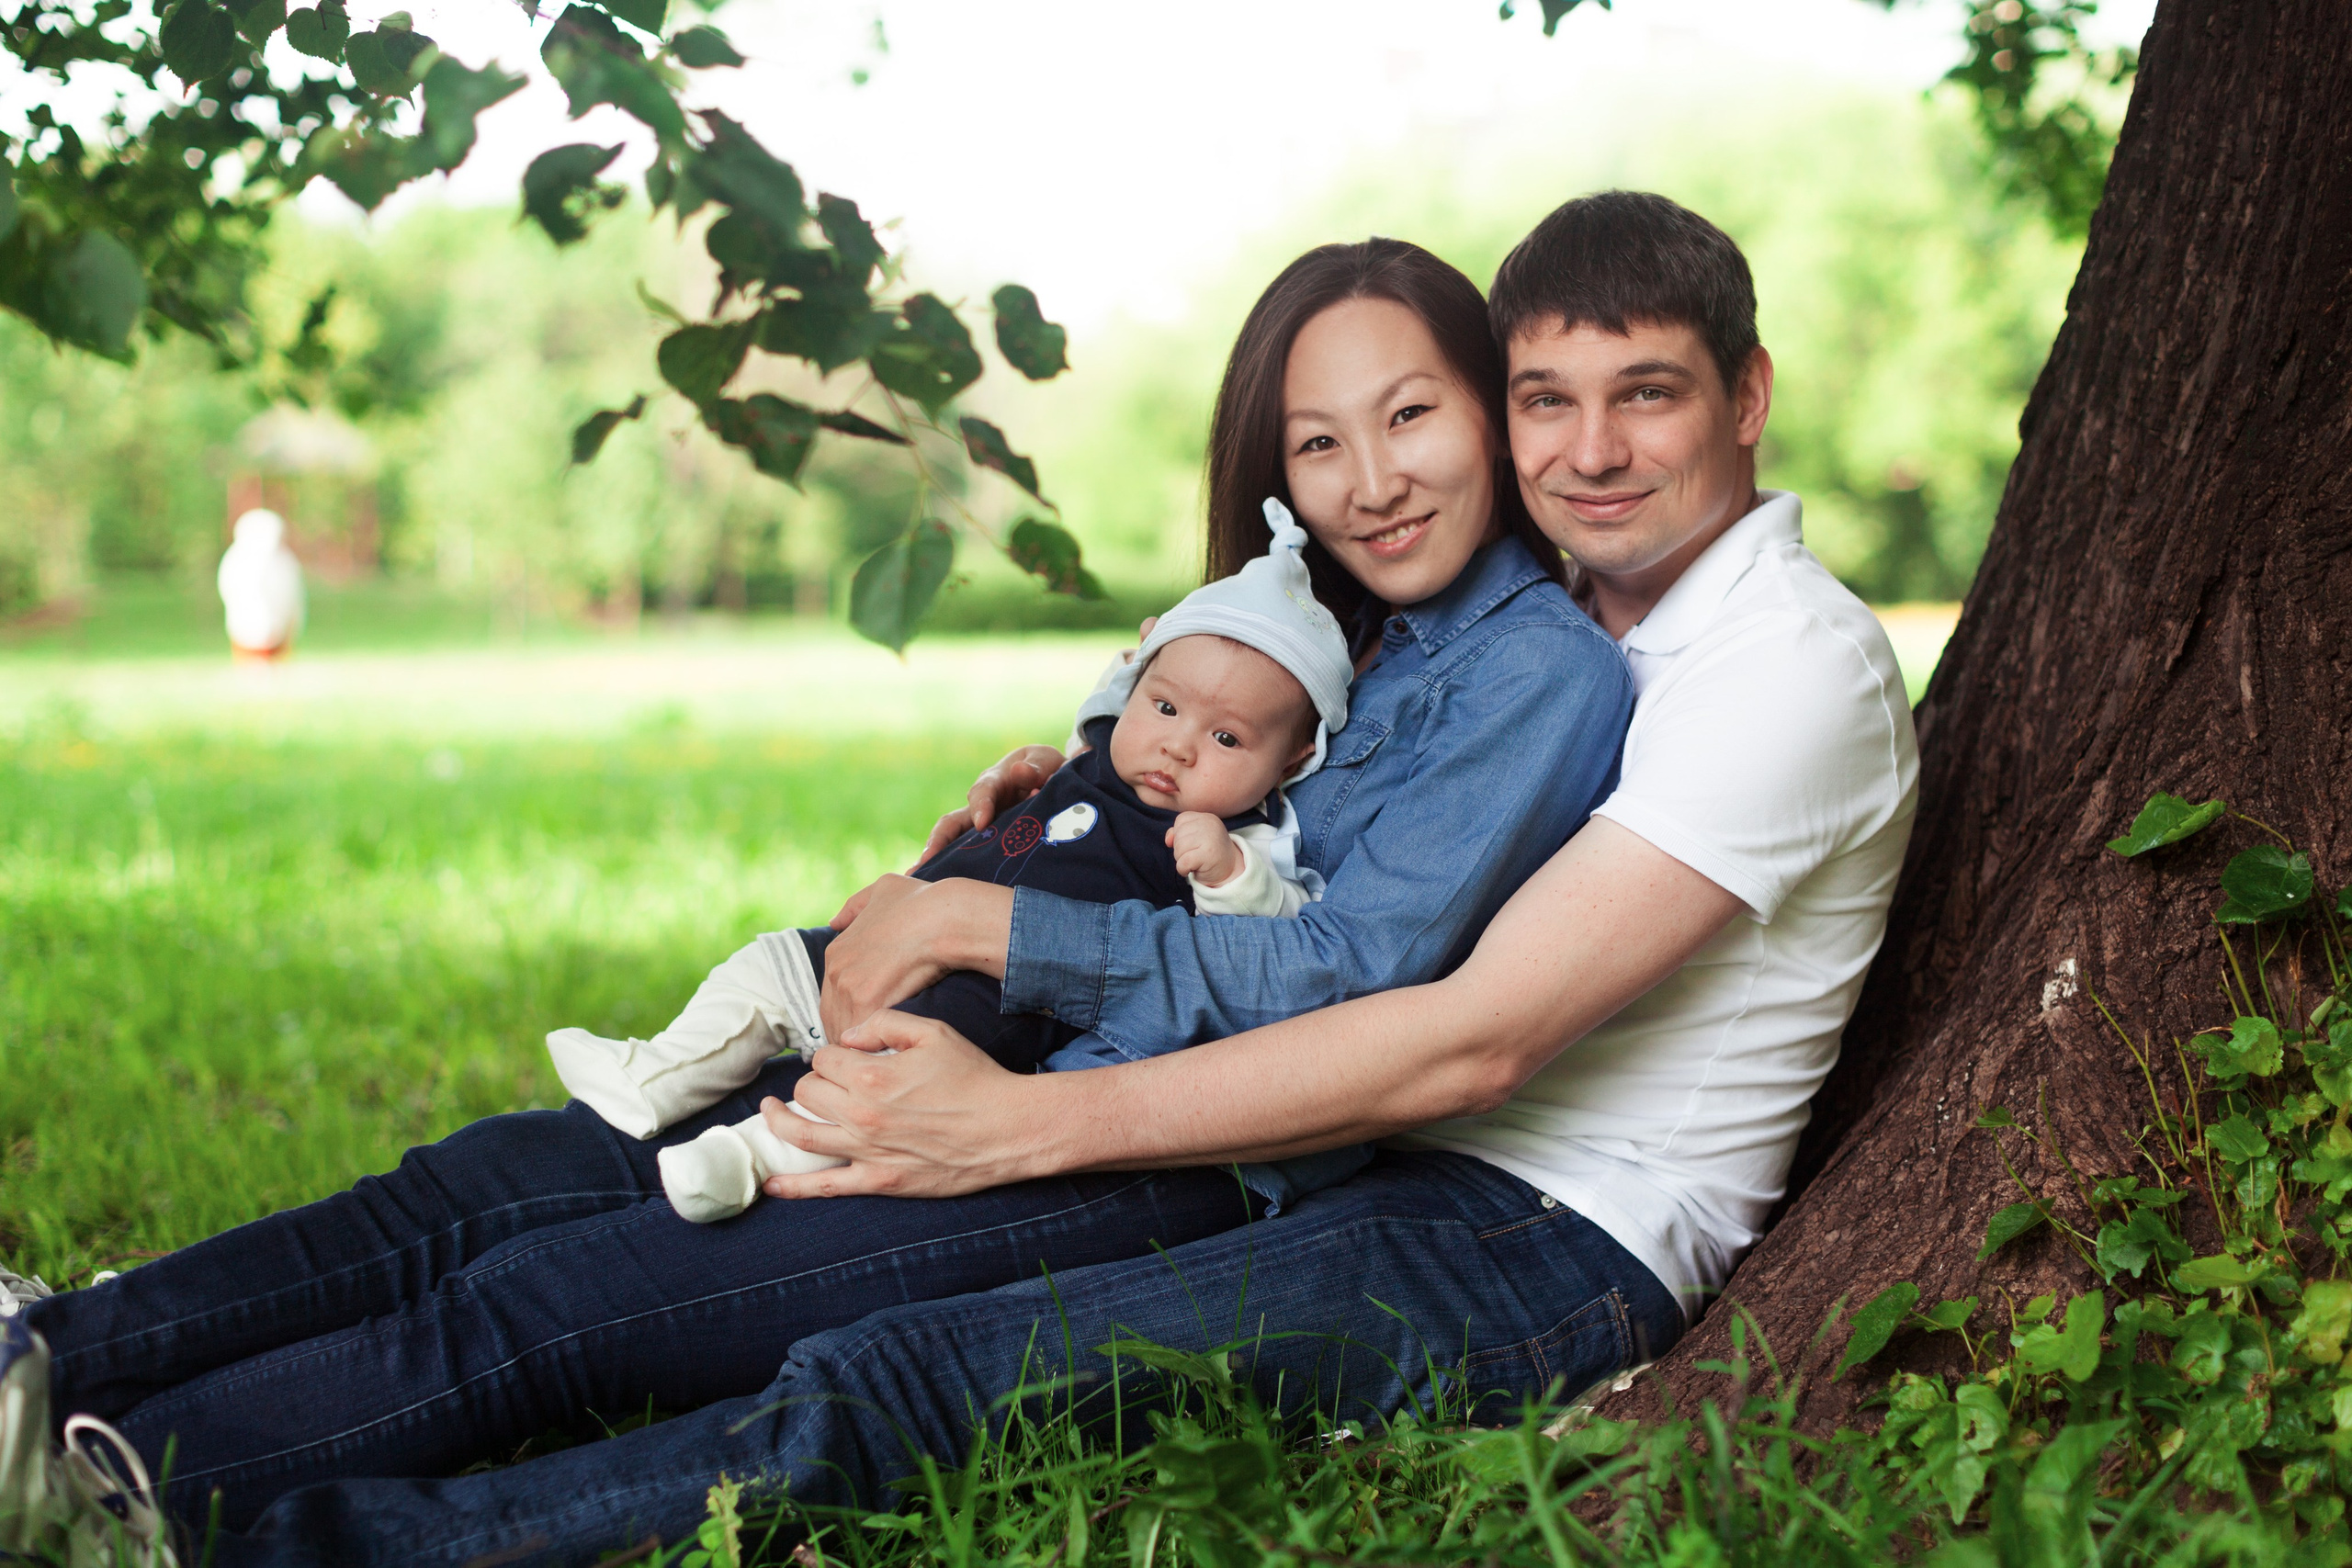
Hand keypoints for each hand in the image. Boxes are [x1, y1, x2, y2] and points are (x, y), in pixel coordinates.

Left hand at [758, 1011, 1048, 1197]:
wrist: (1007, 1128)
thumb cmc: (973, 1077)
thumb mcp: (933, 1031)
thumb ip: (883, 1023)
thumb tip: (846, 1037)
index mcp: (872, 1075)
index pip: (824, 1059)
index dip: (831, 1055)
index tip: (844, 1058)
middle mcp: (862, 1114)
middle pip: (807, 1093)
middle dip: (811, 1082)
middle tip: (826, 1082)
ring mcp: (867, 1152)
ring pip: (801, 1135)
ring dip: (779, 1121)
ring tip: (769, 1112)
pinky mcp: (878, 1181)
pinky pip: (825, 1187)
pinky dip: (793, 1187)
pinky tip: (770, 1184)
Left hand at [818, 875, 1013, 1042]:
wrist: (944, 917)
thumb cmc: (922, 902)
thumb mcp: (882, 889)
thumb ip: (855, 906)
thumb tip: (834, 920)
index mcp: (836, 951)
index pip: (831, 997)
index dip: (848, 1014)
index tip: (865, 1026)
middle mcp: (836, 971)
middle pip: (833, 1018)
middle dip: (851, 1036)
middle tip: (873, 1050)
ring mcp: (849, 988)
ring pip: (846, 1032)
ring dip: (862, 1047)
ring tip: (881, 1059)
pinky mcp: (869, 1003)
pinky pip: (863, 1037)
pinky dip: (874, 1049)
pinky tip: (891, 1054)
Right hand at [913, 744, 1065, 868]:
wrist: (1050, 783)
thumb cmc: (1044, 770)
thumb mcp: (1044, 761)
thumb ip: (1036, 766)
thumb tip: (1020, 771)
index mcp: (993, 783)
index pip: (981, 792)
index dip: (980, 805)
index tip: (982, 822)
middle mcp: (979, 809)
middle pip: (951, 824)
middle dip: (938, 842)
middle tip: (926, 861)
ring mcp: (980, 831)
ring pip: (954, 846)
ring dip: (939, 863)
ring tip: (921, 881)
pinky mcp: (988, 848)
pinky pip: (970, 862)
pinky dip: (957, 875)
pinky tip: (949, 897)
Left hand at [1167, 812, 1242, 886]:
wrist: (1230, 871)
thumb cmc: (1209, 853)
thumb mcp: (1195, 837)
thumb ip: (1179, 832)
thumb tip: (1168, 839)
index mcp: (1207, 817)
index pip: (1180, 820)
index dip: (1180, 835)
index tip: (1193, 844)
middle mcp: (1210, 825)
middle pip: (1178, 835)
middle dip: (1181, 849)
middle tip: (1195, 854)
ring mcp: (1210, 839)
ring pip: (1179, 849)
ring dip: (1182, 860)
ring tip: (1196, 861)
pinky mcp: (1208, 855)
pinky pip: (1183, 862)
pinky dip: (1183, 870)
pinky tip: (1193, 870)